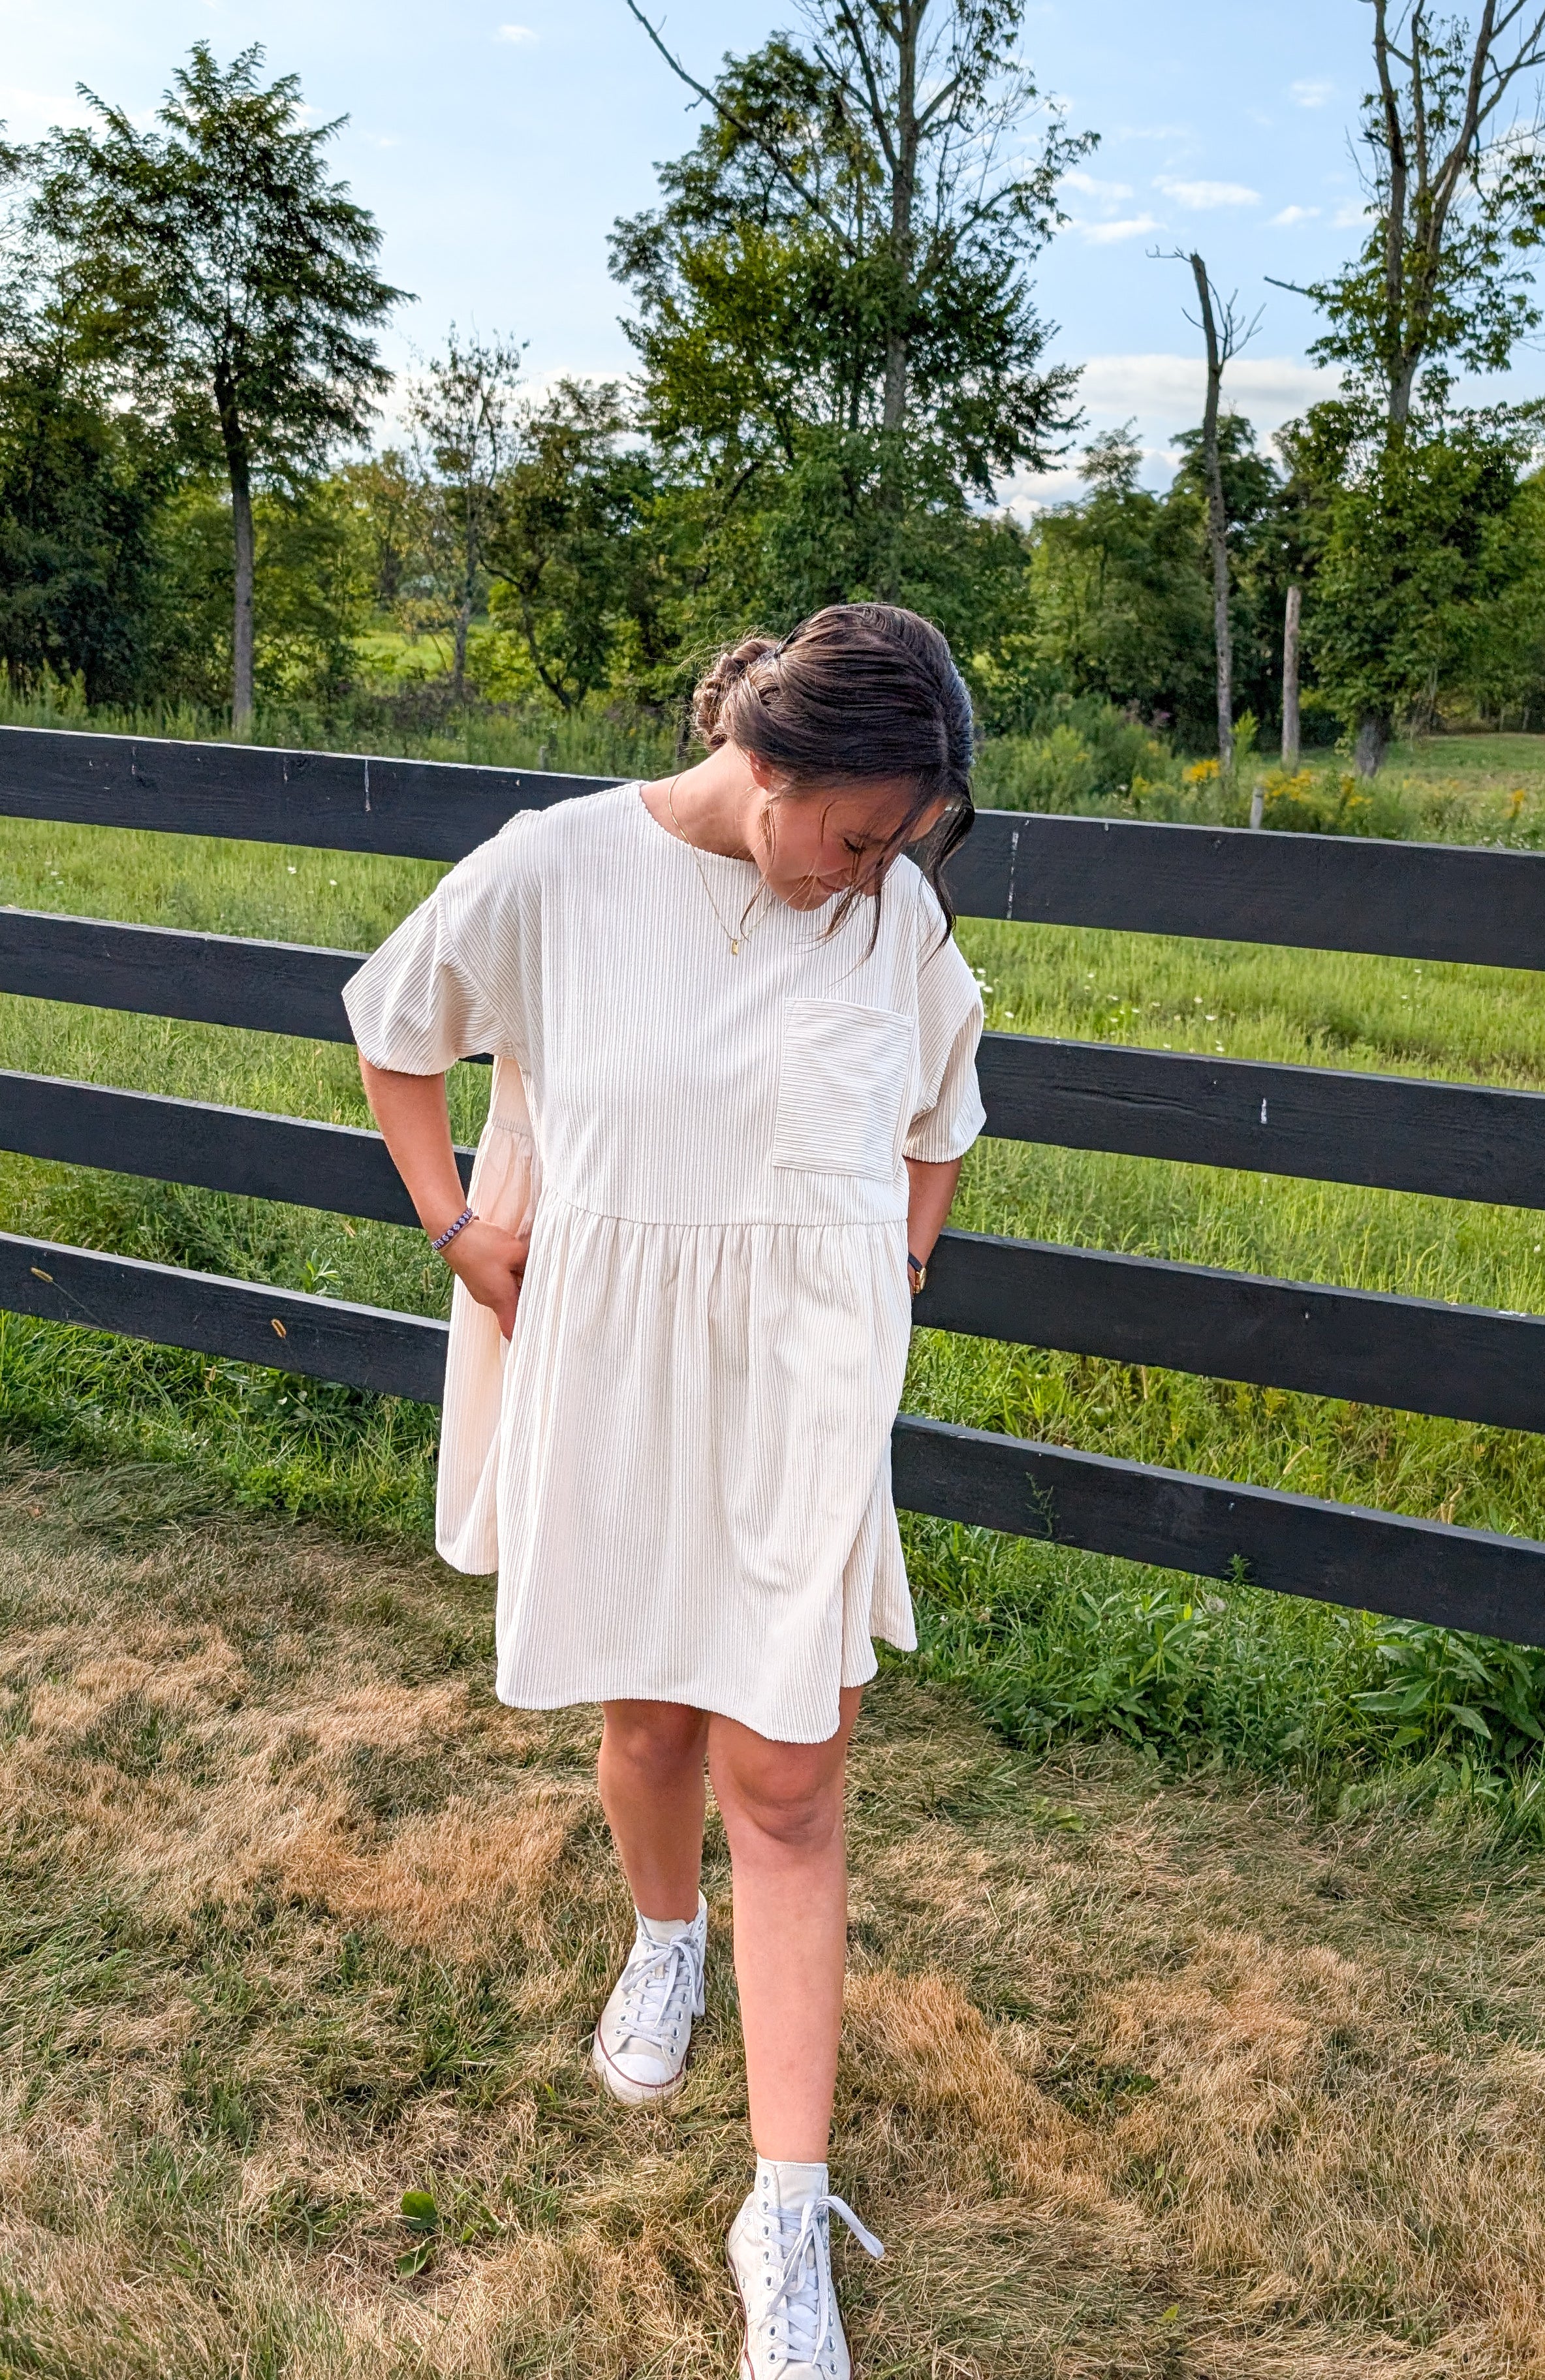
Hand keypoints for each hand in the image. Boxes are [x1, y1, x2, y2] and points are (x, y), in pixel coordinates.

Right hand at [441, 1216, 528, 1338]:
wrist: (452, 1233)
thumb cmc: (482, 1245)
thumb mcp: (516, 1252)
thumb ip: (531, 1266)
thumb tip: (539, 1274)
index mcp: (501, 1299)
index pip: (512, 1330)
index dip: (524, 1334)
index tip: (538, 1331)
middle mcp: (489, 1300)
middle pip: (512, 1313)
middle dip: (527, 1305)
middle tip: (543, 1293)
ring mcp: (481, 1291)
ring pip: (504, 1298)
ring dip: (517, 1289)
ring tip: (528, 1274)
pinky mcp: (477, 1281)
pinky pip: (495, 1288)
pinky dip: (506, 1281)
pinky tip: (513, 1266)